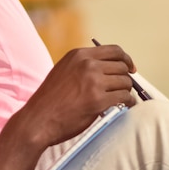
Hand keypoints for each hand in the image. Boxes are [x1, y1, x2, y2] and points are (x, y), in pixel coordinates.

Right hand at [13, 44, 136, 149]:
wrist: (38, 120)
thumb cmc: (50, 100)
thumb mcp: (63, 71)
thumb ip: (83, 66)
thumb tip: (109, 68)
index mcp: (78, 55)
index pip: (114, 50)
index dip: (126, 59)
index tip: (130, 68)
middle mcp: (87, 64)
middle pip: (122, 66)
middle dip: (125, 78)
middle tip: (123, 88)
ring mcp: (93, 82)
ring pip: (125, 82)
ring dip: (126, 92)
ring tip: (121, 99)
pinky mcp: (98, 100)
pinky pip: (125, 98)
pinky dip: (128, 103)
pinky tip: (123, 106)